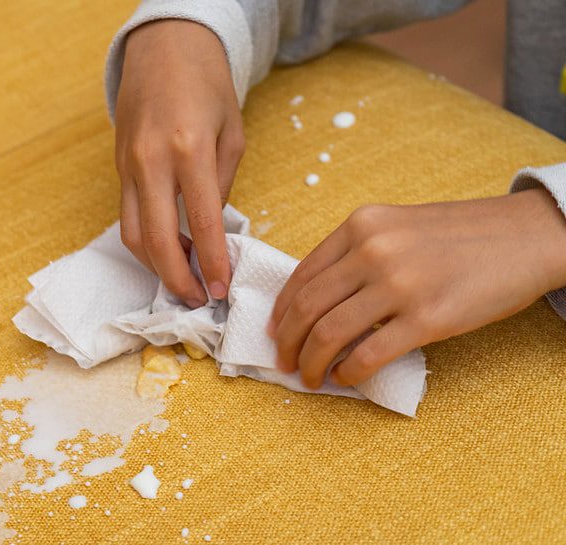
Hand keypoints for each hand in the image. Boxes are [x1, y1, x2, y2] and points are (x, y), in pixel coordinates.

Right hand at [114, 19, 244, 307]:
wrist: (163, 47)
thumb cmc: (206, 85)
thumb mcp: (231, 132)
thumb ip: (221, 184)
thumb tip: (211, 230)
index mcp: (188, 148)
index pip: (202, 221)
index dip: (211, 262)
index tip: (220, 290)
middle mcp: (151, 160)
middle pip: (155, 240)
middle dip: (175, 279)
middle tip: (196, 299)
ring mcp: (128, 165)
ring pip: (132, 234)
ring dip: (155, 265)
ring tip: (183, 278)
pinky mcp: (117, 168)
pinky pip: (128, 216)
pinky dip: (147, 241)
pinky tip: (169, 248)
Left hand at [268, 189, 565, 388]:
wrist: (527, 236)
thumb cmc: (461, 235)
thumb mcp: (397, 226)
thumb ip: (356, 253)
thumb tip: (318, 300)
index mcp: (361, 226)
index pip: (302, 275)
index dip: (281, 311)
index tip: (275, 332)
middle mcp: (372, 250)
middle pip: (307, 308)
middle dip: (287, 342)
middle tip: (284, 362)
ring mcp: (399, 284)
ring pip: (329, 334)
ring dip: (311, 364)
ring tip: (310, 377)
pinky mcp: (427, 319)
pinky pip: (368, 355)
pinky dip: (349, 373)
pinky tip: (346, 379)